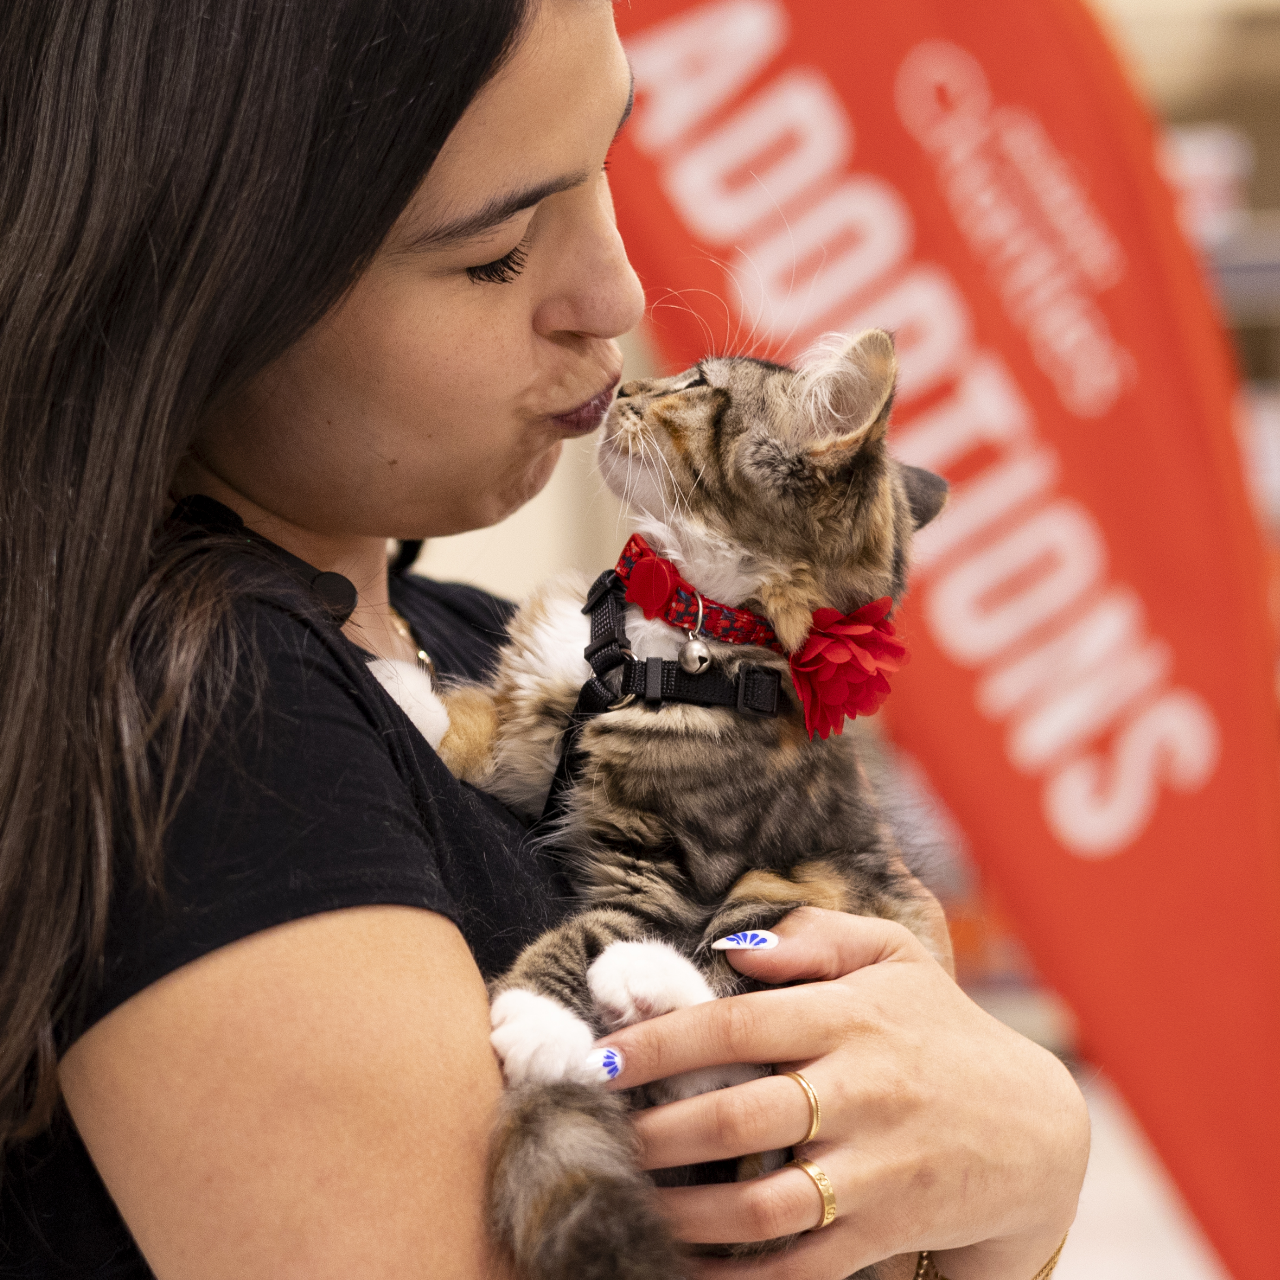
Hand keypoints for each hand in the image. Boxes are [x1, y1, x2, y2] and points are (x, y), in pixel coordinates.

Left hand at [591, 908, 1088, 1279]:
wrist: (1036, 1129)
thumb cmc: (942, 1030)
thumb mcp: (894, 957)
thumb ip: (815, 938)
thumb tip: (732, 948)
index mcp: (849, 1017)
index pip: (736, 1025)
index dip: (660, 1043)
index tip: (599, 1057)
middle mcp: (860, 1091)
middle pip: (736, 1117)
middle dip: (654, 1132)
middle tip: (597, 1134)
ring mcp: (875, 1168)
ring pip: (760, 1203)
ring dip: (682, 1210)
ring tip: (627, 1199)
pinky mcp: (887, 1227)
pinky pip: (800, 1264)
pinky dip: (737, 1274)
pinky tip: (685, 1263)